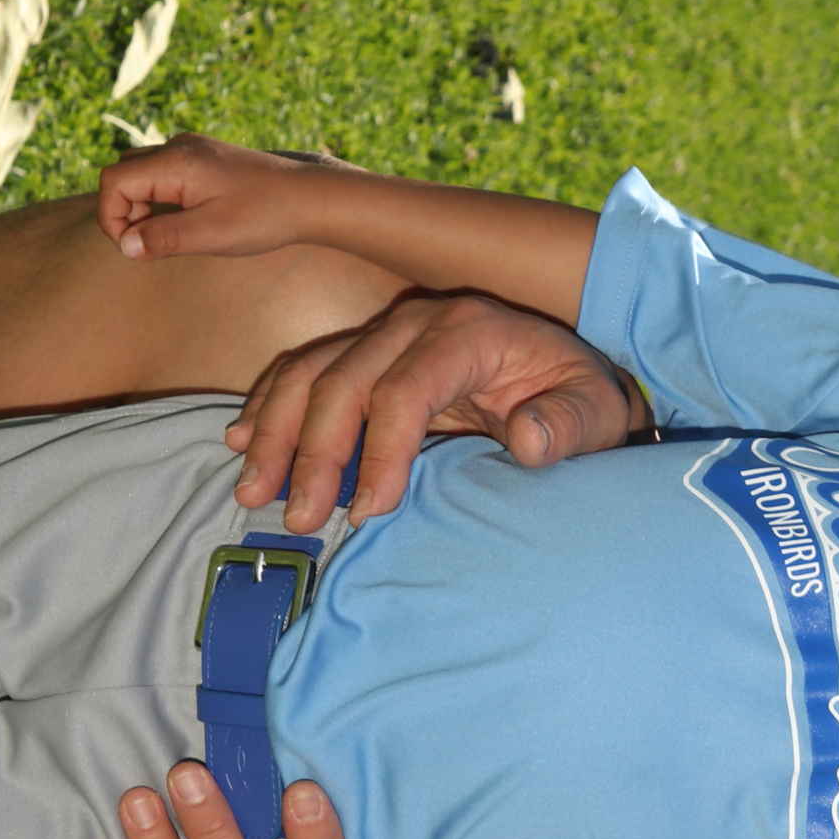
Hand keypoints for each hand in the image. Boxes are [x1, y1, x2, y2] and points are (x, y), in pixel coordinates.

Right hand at [97, 132, 344, 262]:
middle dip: (127, 211)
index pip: (114, 181)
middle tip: (152, 244)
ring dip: (145, 205)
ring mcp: (192, 150)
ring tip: (173, 235)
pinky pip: (167, 174)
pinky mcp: (206, 158)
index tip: (131, 248)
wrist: (310, 198)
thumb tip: (126, 246)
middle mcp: (178, 147)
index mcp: (175, 162)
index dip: (111, 216)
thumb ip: (165, 238)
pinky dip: (165, 198)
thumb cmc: (265, 217)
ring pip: (144, 173)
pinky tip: (190, 221)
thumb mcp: (213, 234)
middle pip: (125, 174)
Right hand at [226, 292, 641, 532]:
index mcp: (470, 331)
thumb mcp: (594, 413)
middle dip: (312, 451)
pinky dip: (271, 405)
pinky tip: (243, 444)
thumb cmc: (582, 399)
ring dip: (275, 431)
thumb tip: (526, 441)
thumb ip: (566, 427)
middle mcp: (418, 321)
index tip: (368, 512)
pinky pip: (305, 369)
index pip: (404, 390)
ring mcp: (388, 330)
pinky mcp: (370, 349)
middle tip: (297, 517)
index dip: (379, 452)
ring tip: (253, 491)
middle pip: (343, 379)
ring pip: (311, 372)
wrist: (573, 375)